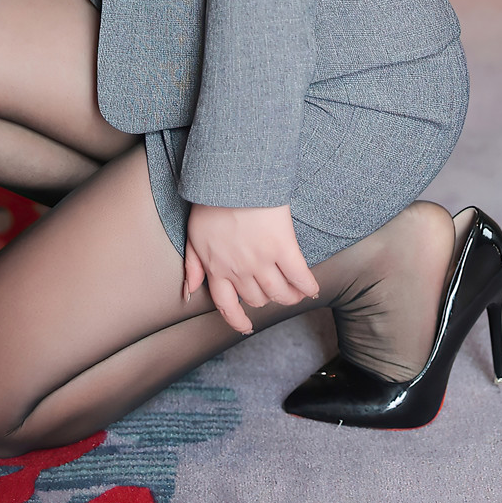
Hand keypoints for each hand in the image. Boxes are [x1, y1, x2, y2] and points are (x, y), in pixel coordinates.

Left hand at [183, 203, 319, 334]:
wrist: (231, 176)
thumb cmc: (210, 201)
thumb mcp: (193, 235)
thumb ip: (192, 266)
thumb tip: (190, 292)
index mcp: (217, 268)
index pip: (227, 306)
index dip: (238, 320)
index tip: (246, 326)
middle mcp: (240, 270)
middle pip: (259, 299)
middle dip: (268, 300)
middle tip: (277, 292)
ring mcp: (262, 260)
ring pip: (280, 294)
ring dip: (290, 297)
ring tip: (296, 292)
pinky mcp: (283, 246)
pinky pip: (299, 276)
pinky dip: (307, 286)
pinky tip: (311, 288)